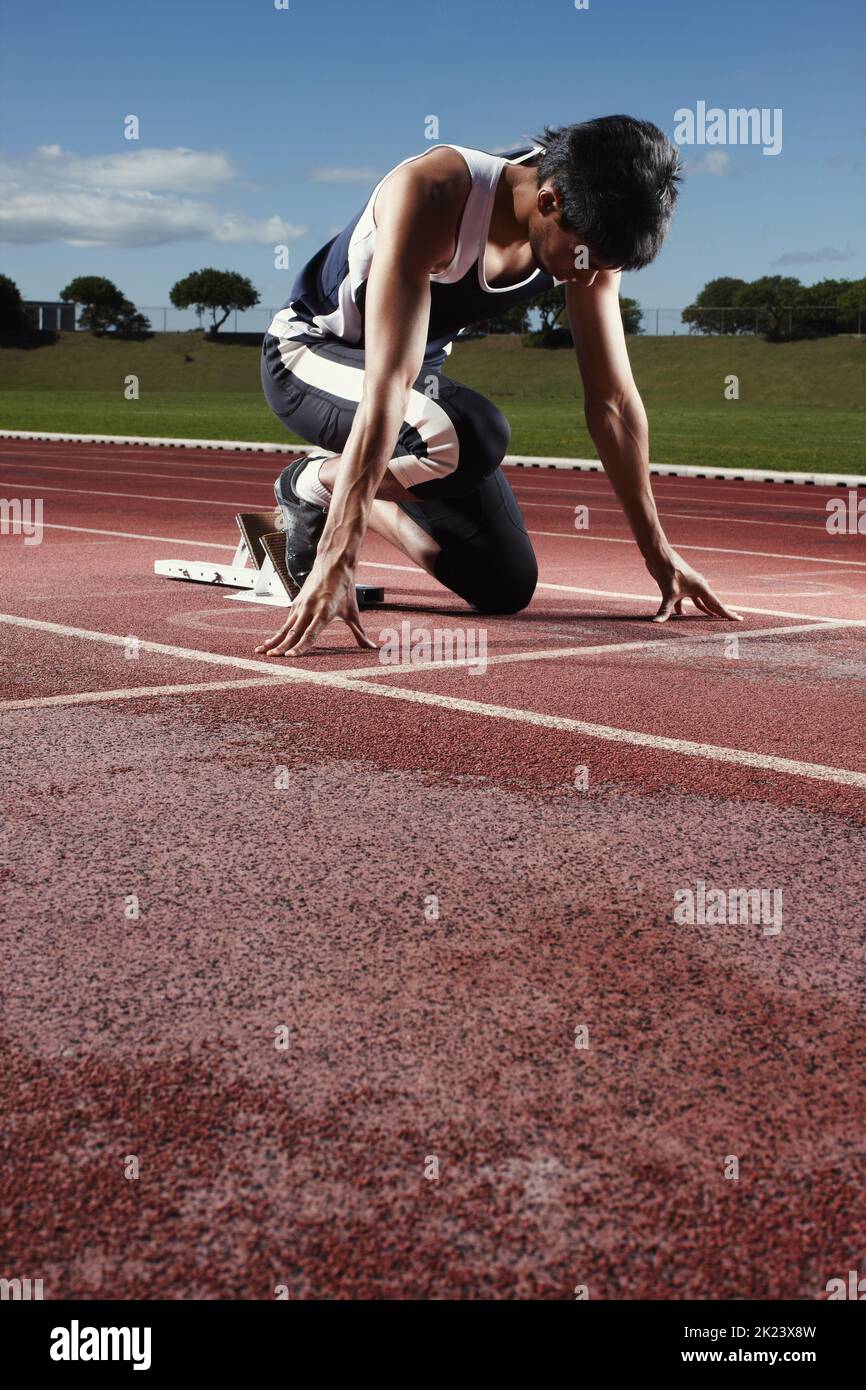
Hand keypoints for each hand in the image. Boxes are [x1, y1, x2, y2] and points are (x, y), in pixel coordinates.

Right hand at [254, 559, 377, 656]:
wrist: (333, 563)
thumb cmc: (344, 588)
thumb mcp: (353, 612)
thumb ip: (359, 633)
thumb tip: (371, 648)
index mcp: (324, 613)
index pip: (310, 634)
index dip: (300, 646)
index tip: (290, 656)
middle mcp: (310, 610)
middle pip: (293, 632)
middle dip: (281, 646)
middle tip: (271, 657)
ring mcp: (300, 606)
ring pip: (285, 627)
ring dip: (273, 640)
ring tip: (261, 651)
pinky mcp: (296, 603)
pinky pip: (285, 621)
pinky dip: (277, 633)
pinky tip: (269, 642)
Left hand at [646, 546, 742, 622]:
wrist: (658, 554)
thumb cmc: (666, 570)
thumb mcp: (667, 592)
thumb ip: (664, 610)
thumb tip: (656, 622)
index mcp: (701, 587)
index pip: (717, 604)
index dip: (728, 614)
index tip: (740, 619)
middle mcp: (698, 586)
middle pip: (712, 603)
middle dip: (721, 612)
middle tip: (735, 618)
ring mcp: (690, 584)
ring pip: (700, 601)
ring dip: (705, 609)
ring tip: (712, 618)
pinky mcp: (681, 584)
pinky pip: (687, 598)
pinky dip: (684, 606)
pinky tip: (682, 613)